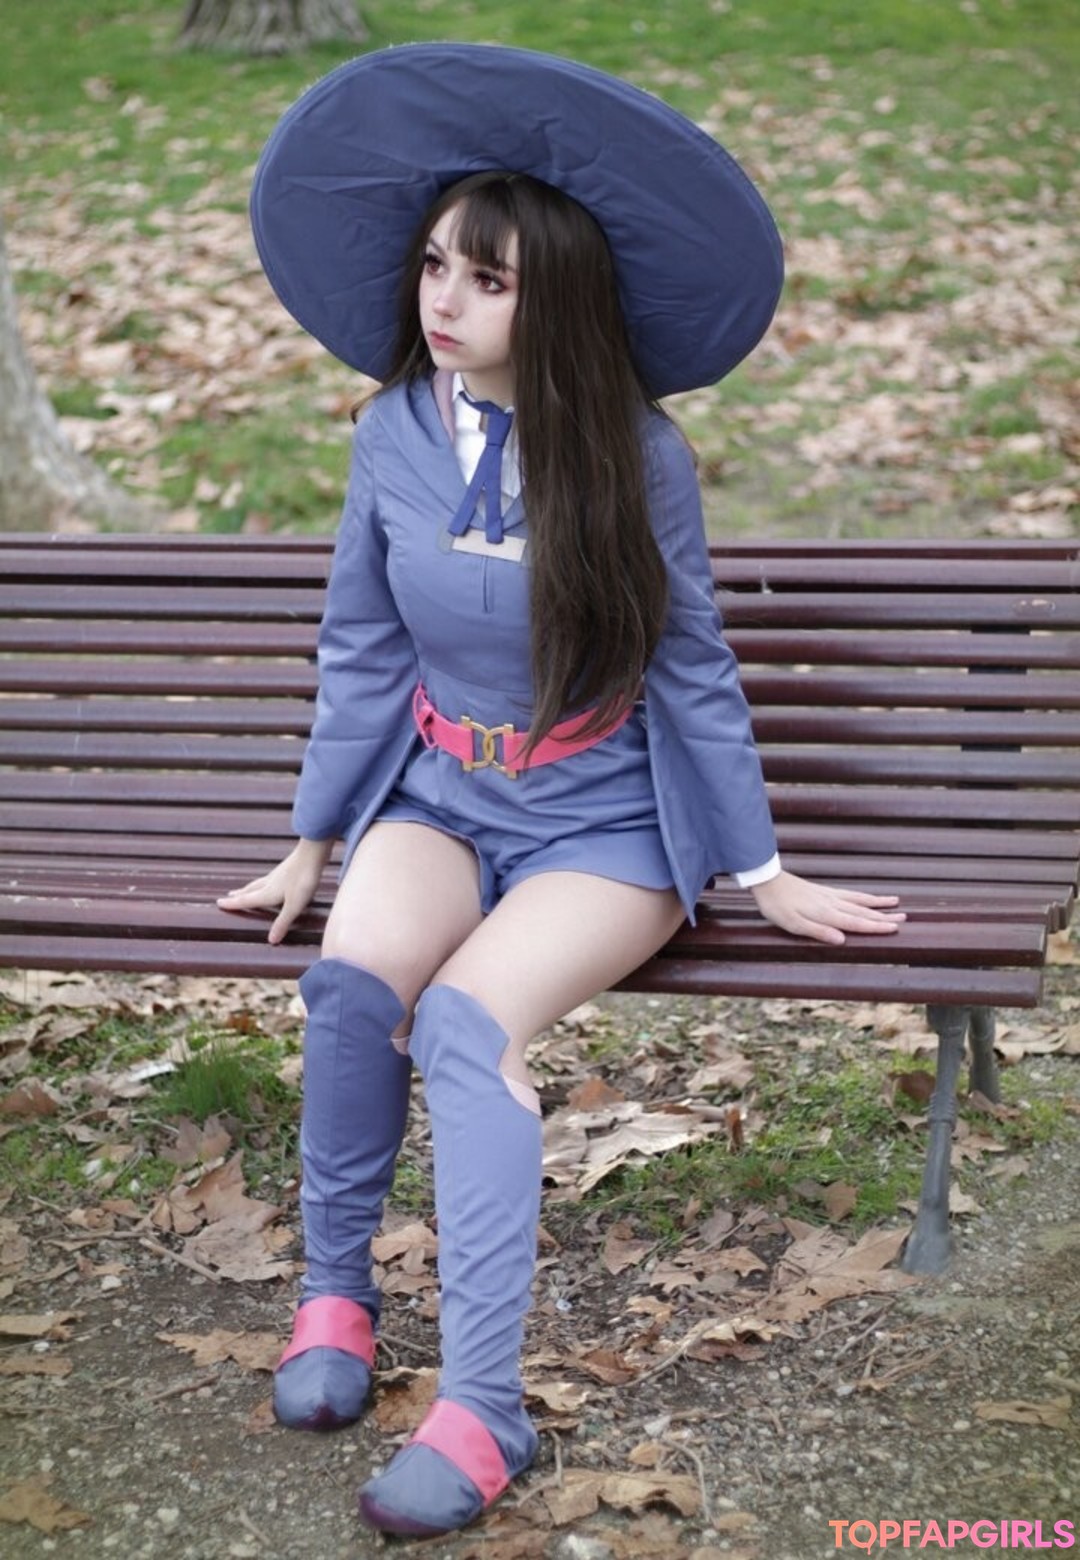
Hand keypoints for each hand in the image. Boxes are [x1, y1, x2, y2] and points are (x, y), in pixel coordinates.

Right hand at [217, 837, 333, 944]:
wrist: (312, 852)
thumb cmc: (303, 880)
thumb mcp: (294, 905)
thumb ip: (282, 922)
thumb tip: (270, 941)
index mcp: (267, 893)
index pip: (246, 900)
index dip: (233, 903)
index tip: (218, 902)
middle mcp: (269, 883)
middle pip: (250, 890)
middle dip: (239, 894)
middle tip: (228, 895)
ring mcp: (278, 874)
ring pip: (259, 882)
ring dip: (249, 887)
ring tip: (244, 889)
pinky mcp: (287, 868)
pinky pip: (269, 877)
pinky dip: (263, 881)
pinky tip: (271, 880)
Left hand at [750, 870, 904, 945]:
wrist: (766, 880)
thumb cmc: (776, 906)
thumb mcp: (793, 924)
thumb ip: (818, 931)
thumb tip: (842, 940)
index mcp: (826, 914)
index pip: (856, 923)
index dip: (875, 927)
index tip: (895, 928)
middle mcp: (831, 904)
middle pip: (863, 911)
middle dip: (884, 916)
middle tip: (904, 918)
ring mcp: (828, 895)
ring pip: (859, 901)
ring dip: (877, 904)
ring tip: (896, 903)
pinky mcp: (823, 891)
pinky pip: (849, 894)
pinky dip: (862, 896)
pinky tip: (867, 897)